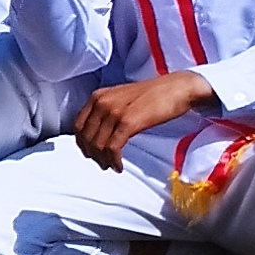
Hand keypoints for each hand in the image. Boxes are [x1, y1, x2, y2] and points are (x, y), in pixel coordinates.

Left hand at [74, 70, 217, 168]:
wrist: (176, 89)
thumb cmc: (153, 95)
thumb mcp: (121, 98)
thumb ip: (106, 111)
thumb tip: (98, 133)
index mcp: (98, 96)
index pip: (78, 125)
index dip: (82, 144)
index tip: (89, 153)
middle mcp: (102, 102)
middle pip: (86, 137)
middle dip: (92, 154)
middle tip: (102, 164)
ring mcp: (114, 111)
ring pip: (98, 144)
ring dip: (103, 160)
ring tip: (111, 166)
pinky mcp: (128, 122)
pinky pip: (113, 147)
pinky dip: (113, 160)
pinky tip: (119, 166)